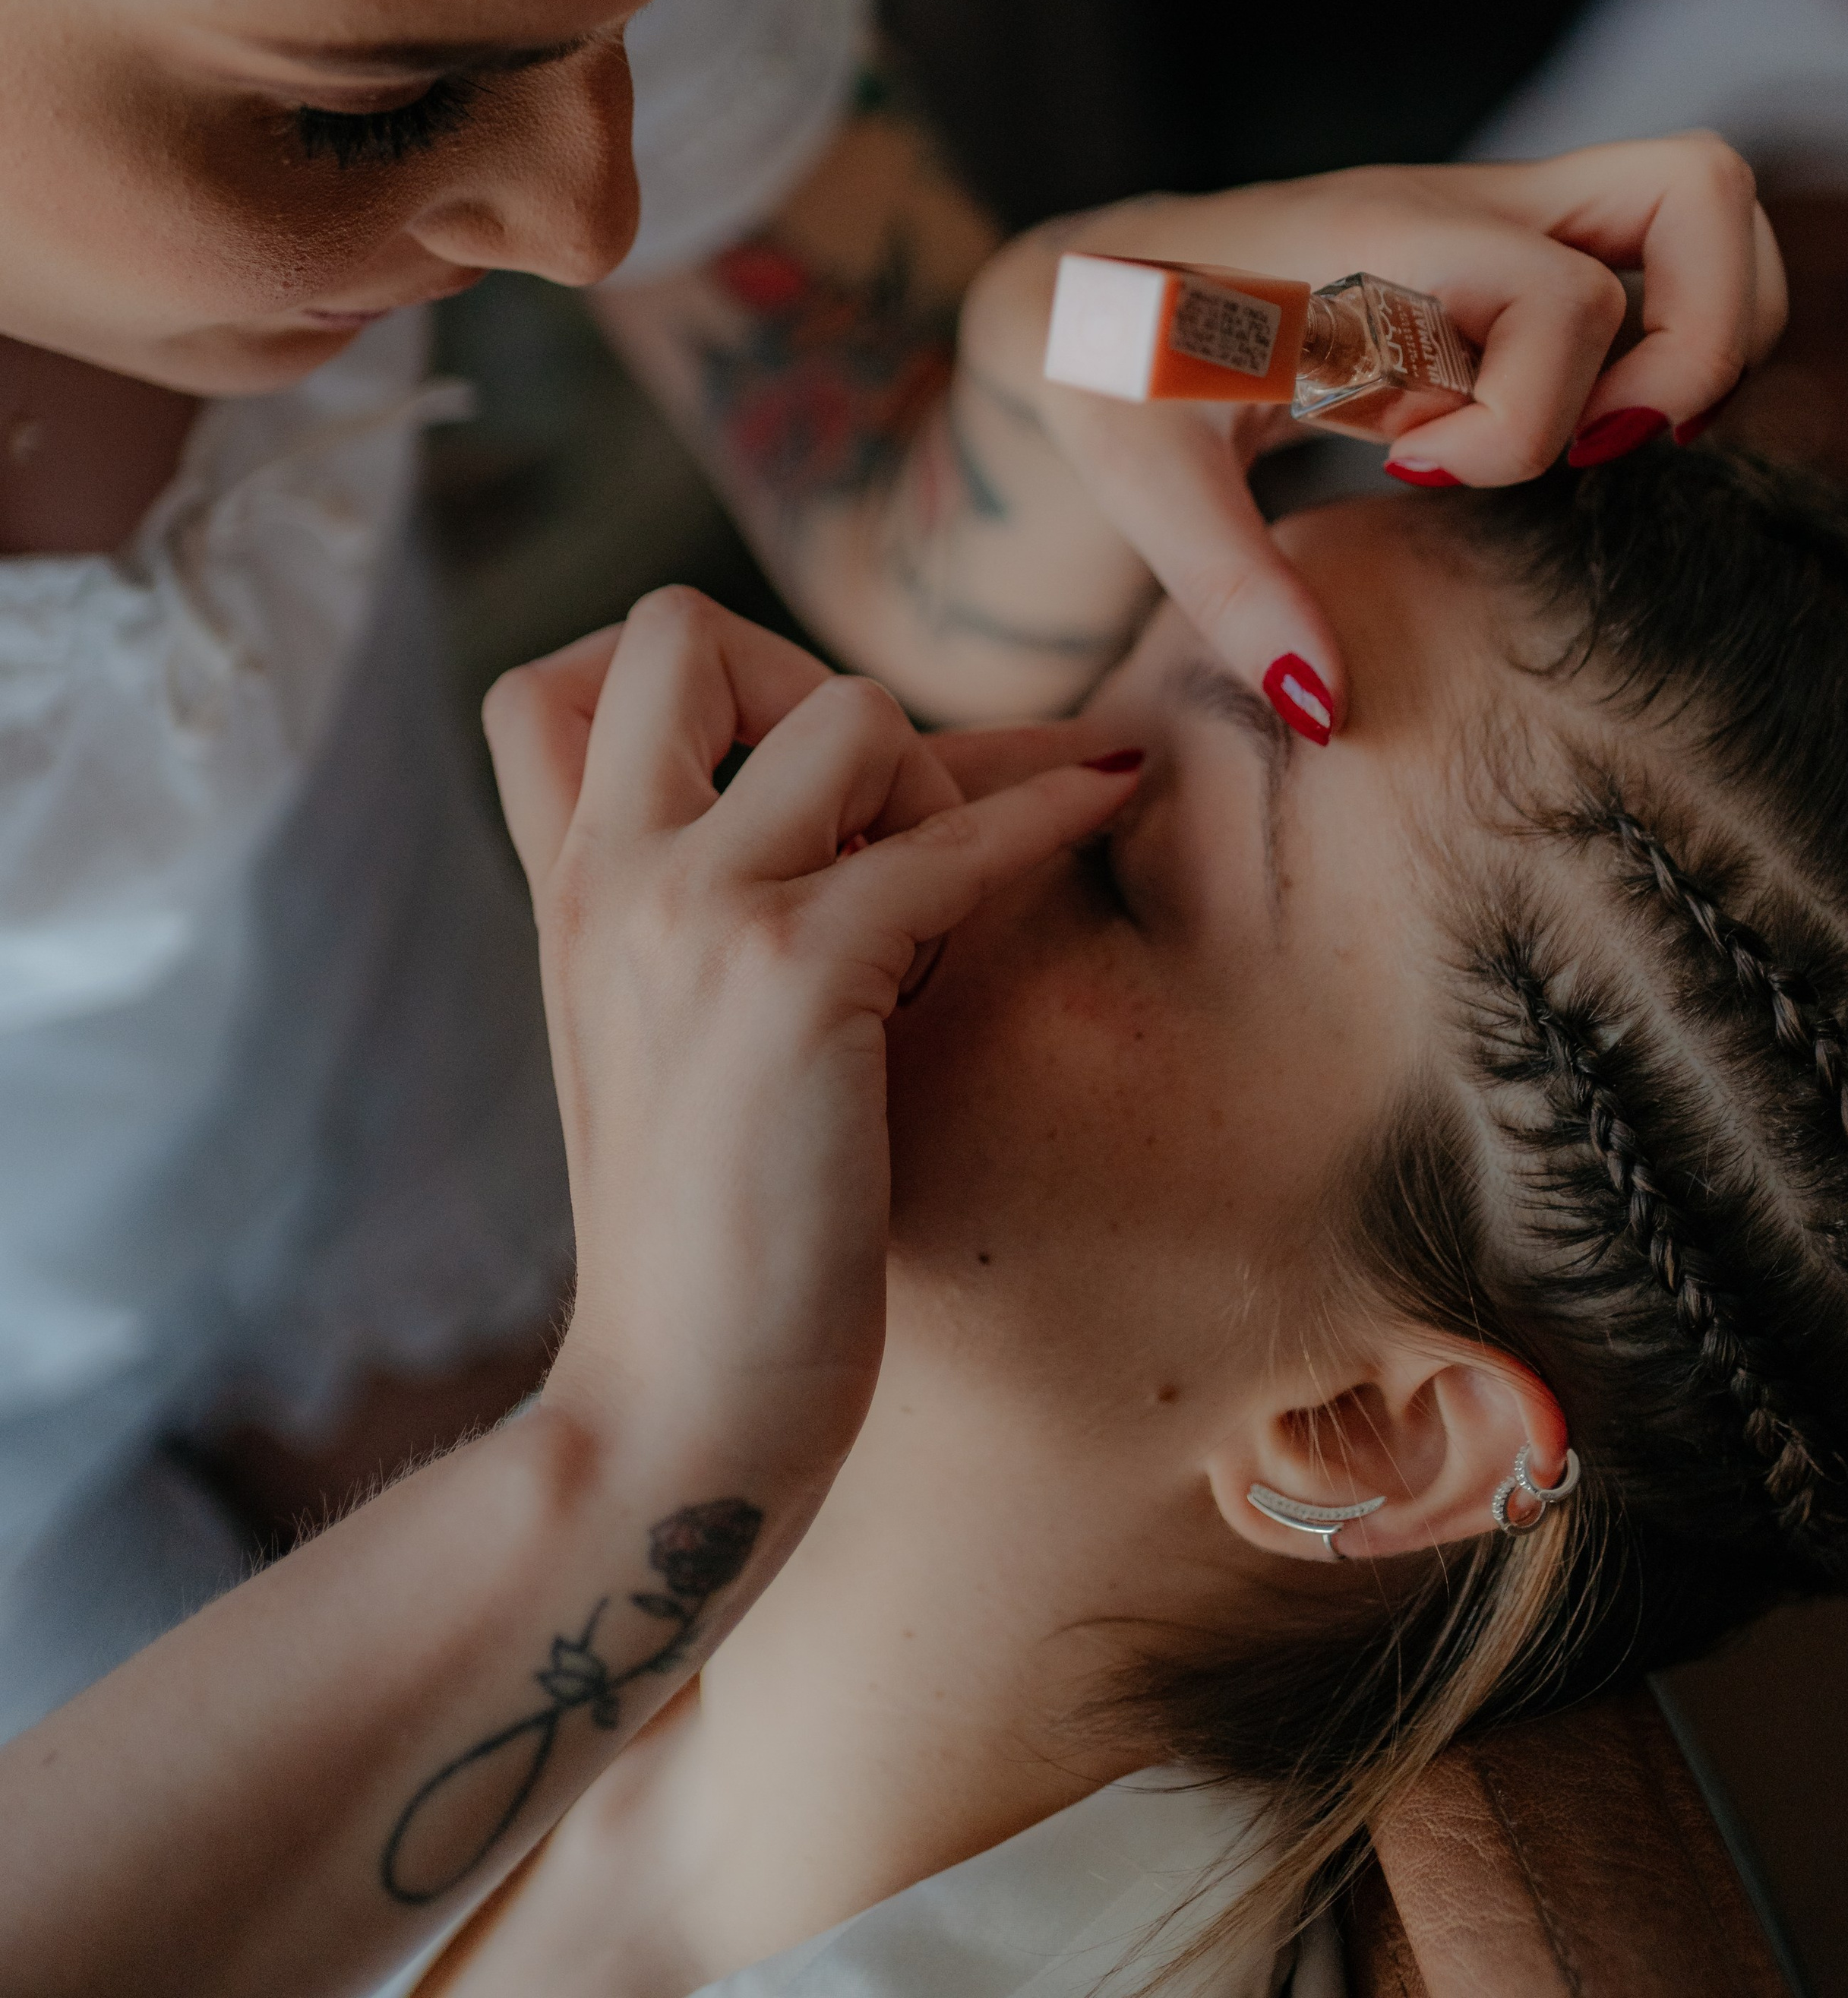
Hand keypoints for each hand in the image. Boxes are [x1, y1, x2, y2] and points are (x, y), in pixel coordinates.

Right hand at [481, 589, 1138, 1481]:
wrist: (671, 1411)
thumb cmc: (698, 1239)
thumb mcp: (653, 1042)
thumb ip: (694, 915)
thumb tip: (858, 797)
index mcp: (567, 894)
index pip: (548, 681)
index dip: (668, 677)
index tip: (764, 746)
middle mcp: (614, 876)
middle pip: (679, 625)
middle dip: (795, 666)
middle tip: (869, 785)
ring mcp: (697, 915)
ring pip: (846, 707)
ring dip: (931, 767)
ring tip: (953, 878)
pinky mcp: (799, 978)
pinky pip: (951, 836)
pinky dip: (1047, 810)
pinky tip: (1111, 794)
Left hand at [959, 136, 1784, 735]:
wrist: (1093, 288)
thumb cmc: (1111, 370)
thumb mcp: (1139, 479)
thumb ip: (1232, 590)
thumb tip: (1327, 708)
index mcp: (1381, 244)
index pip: (1557, 299)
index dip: (1524, 419)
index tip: (1413, 472)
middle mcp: (1466, 207)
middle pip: (1698, 190)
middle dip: (1697, 347)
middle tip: (1592, 451)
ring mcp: (1502, 218)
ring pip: (1705, 209)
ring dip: (1701, 342)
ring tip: (1591, 442)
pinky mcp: (1508, 255)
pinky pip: (1659, 262)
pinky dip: (1665, 347)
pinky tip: (1562, 432)